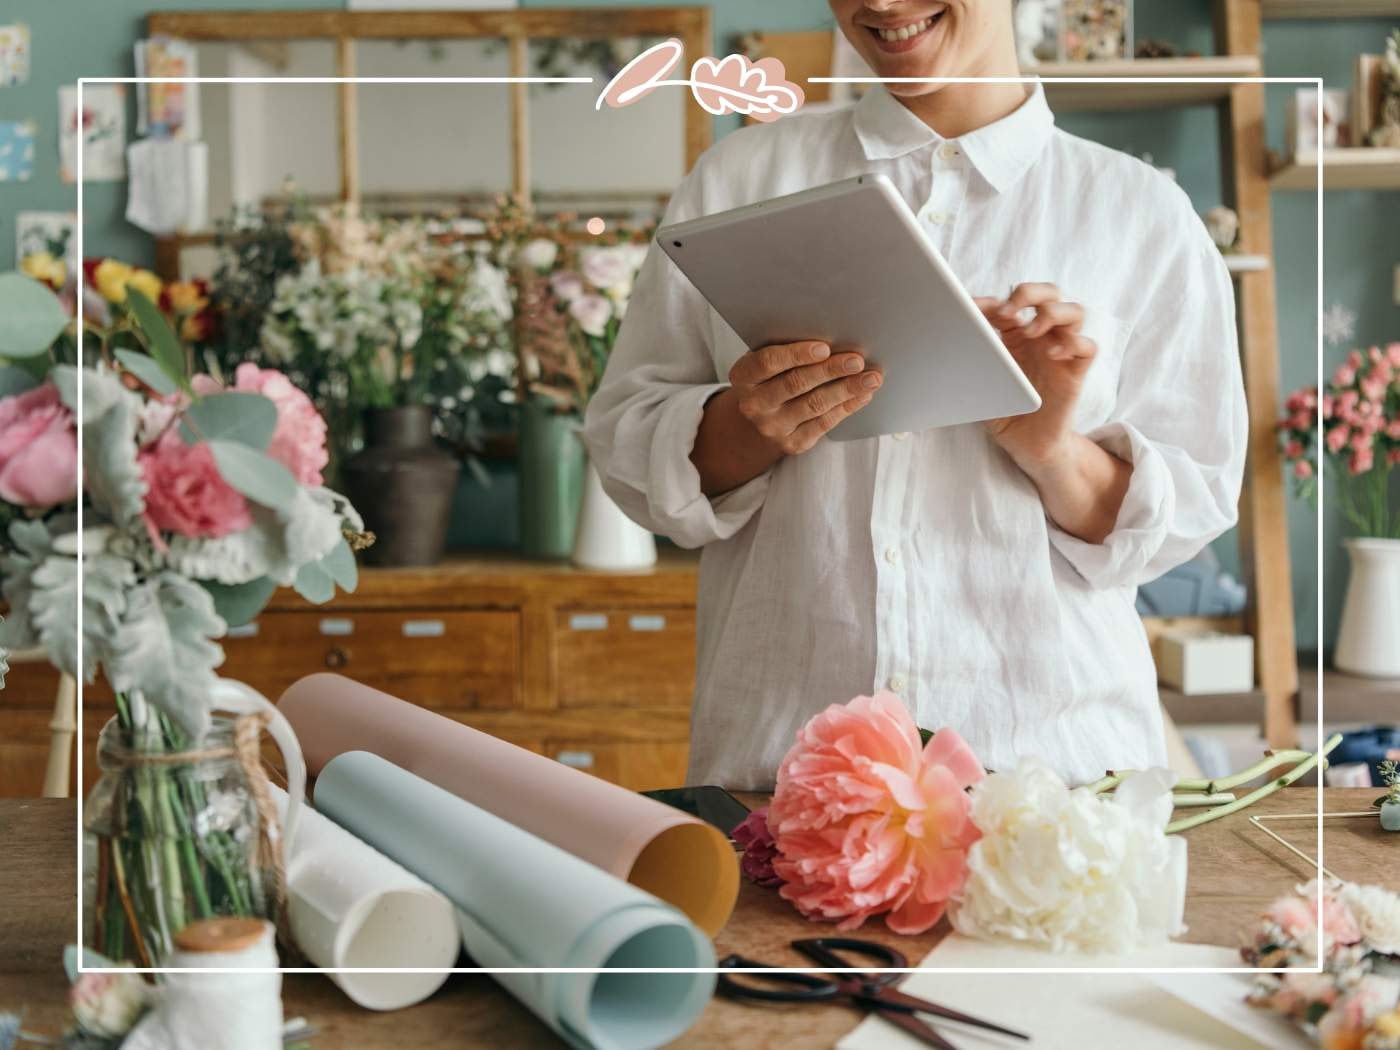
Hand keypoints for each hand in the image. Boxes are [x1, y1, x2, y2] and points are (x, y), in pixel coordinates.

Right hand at [728, 340, 882, 455]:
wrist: (758, 419)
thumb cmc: (770, 377)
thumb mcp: (767, 360)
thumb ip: (788, 348)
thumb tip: (833, 337)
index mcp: (743, 376)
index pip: (768, 363)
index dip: (797, 354)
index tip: (824, 347)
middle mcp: (754, 404)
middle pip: (795, 384)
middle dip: (830, 370)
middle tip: (857, 360)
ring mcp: (772, 427)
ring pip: (814, 405)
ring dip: (846, 389)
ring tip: (871, 378)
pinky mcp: (792, 443)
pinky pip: (824, 424)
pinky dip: (846, 407)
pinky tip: (863, 395)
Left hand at [976, 283, 1096, 470]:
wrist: (1024, 444)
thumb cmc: (1002, 410)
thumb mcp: (980, 378)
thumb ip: (973, 353)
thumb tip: (960, 328)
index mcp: (1017, 335)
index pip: (1016, 301)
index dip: (997, 299)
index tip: (976, 308)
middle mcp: (1042, 338)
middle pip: (1050, 294)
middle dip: (1030, 293)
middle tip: (1008, 309)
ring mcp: (1061, 353)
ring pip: (1075, 312)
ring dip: (1052, 313)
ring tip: (1030, 331)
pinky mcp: (1075, 373)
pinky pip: (1088, 347)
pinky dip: (1073, 344)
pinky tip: (1052, 354)